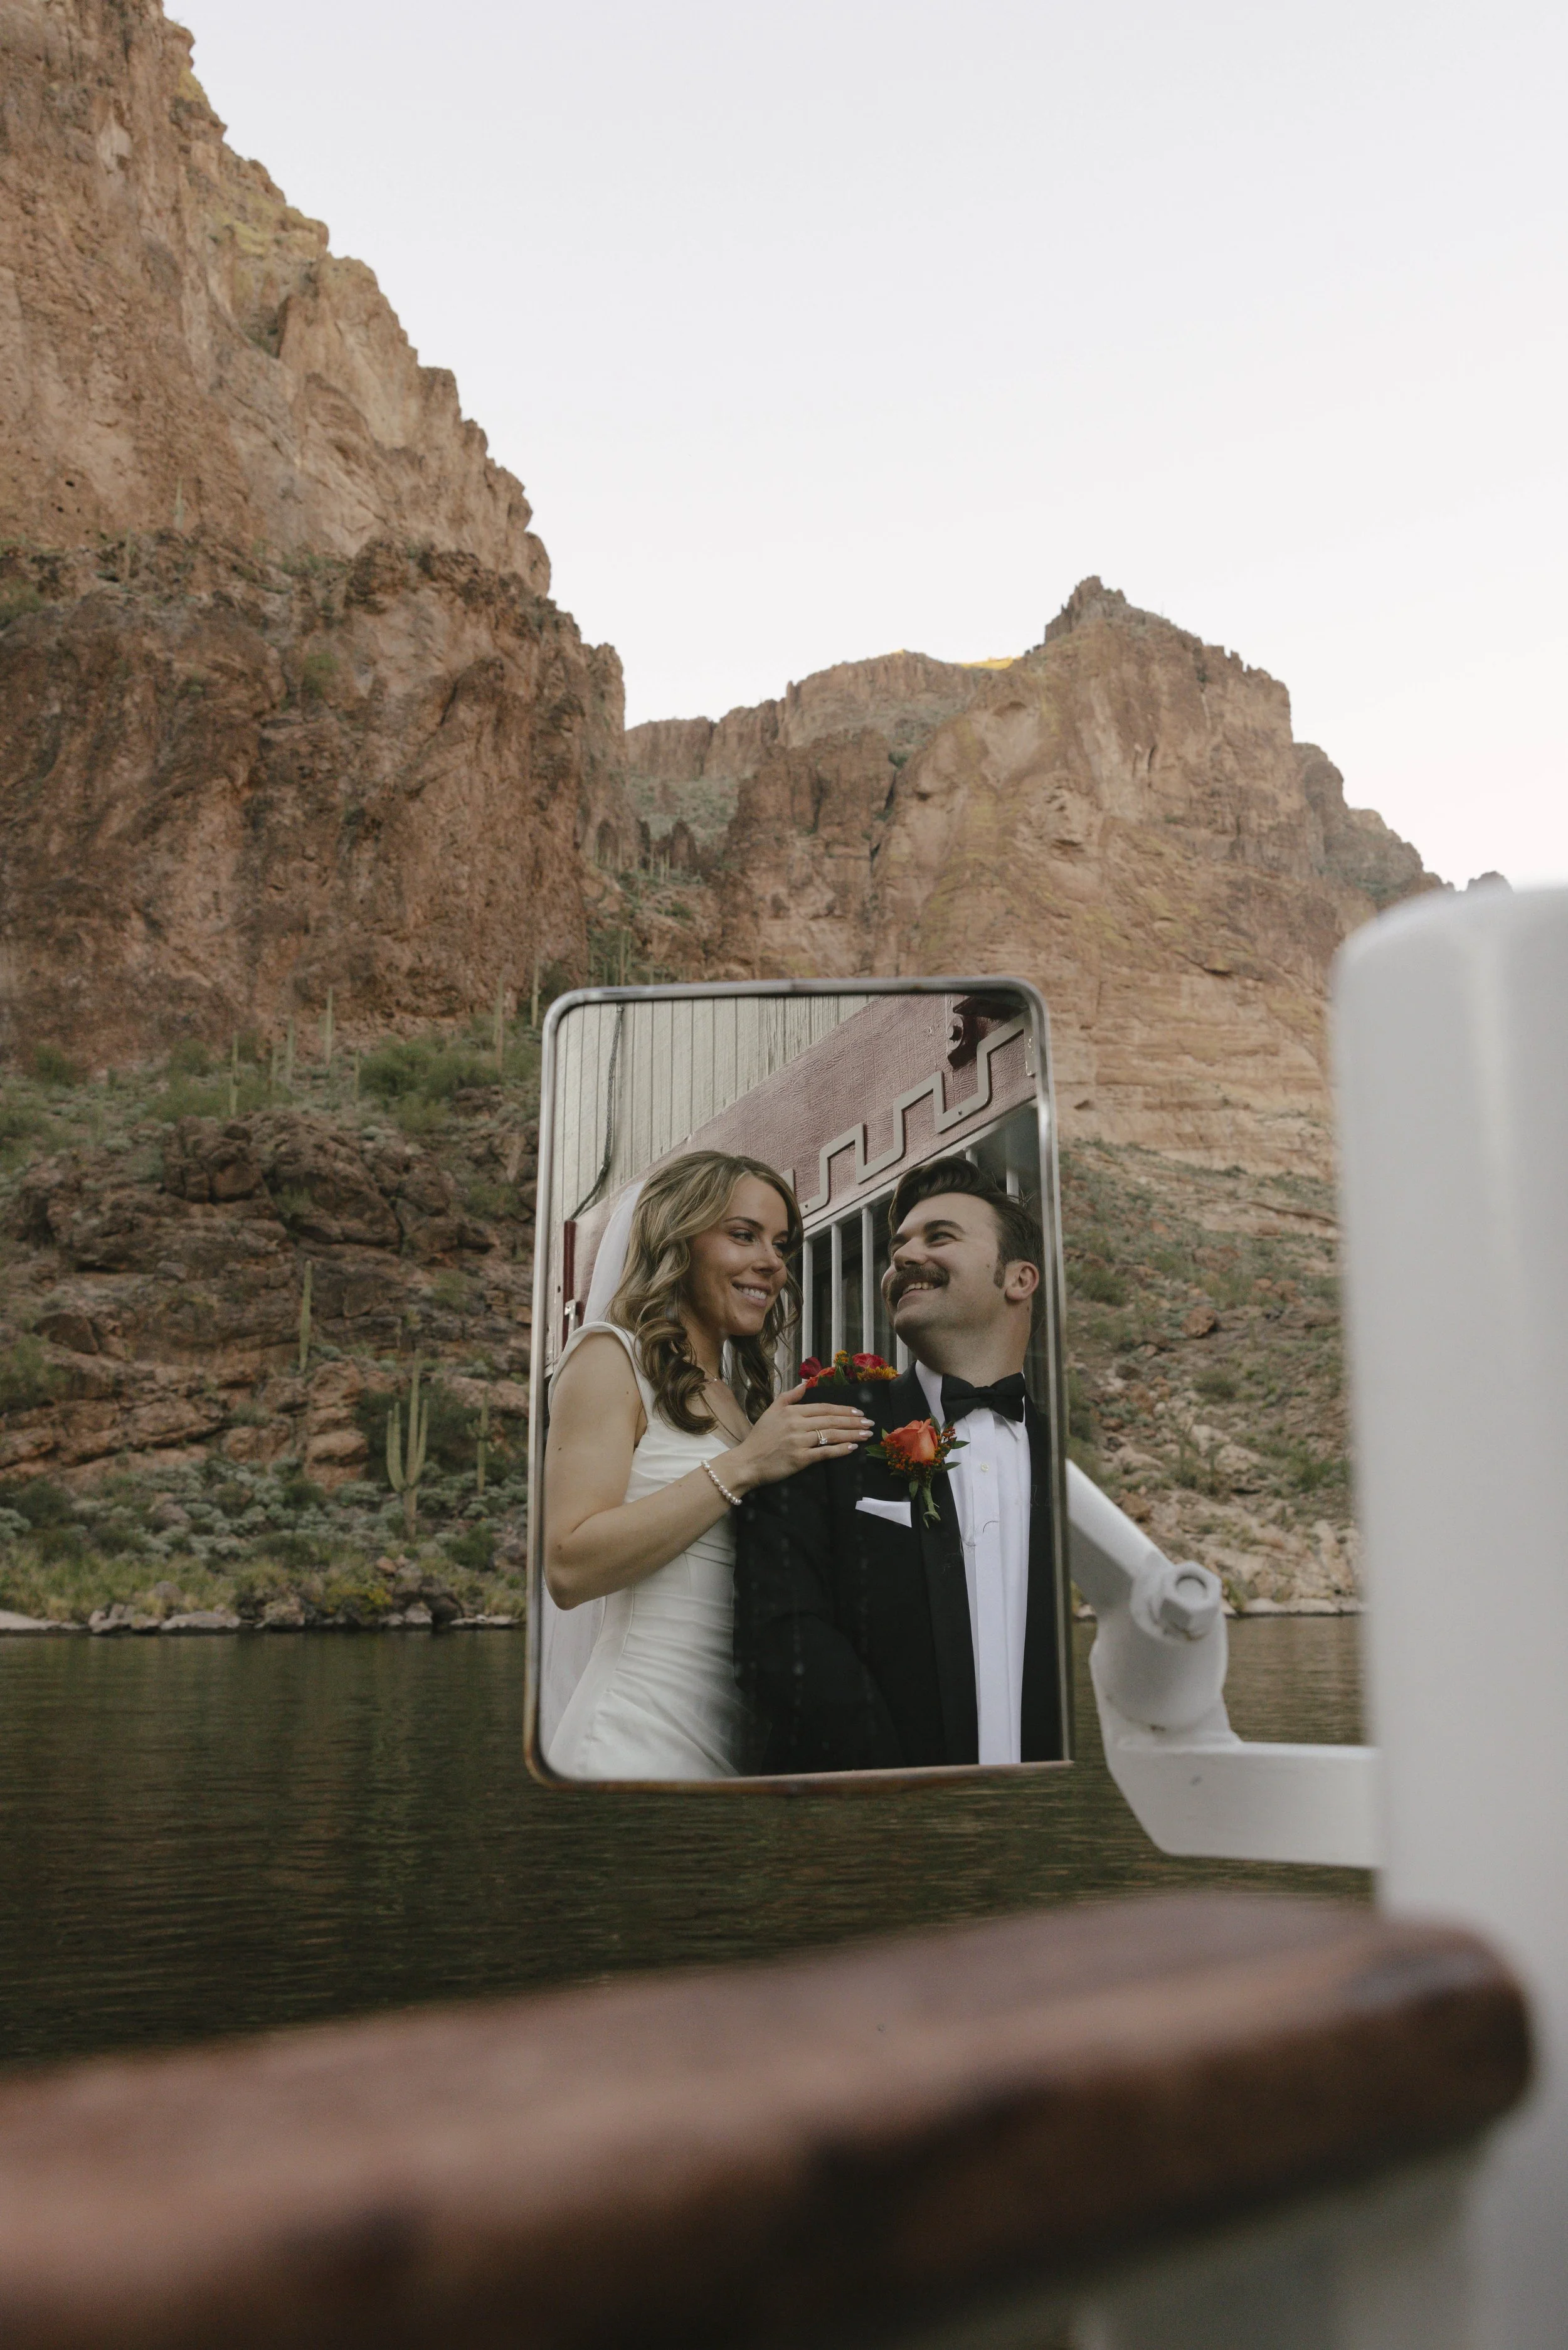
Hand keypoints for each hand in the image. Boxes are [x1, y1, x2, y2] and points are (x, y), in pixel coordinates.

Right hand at [726, 1382, 872, 1492]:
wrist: (747, 1462)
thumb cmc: (759, 1438)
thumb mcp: (771, 1411)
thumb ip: (789, 1396)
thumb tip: (805, 1384)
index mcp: (791, 1412)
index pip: (823, 1408)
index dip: (843, 1409)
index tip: (858, 1411)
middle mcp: (797, 1424)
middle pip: (831, 1420)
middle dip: (853, 1421)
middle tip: (869, 1422)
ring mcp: (799, 1442)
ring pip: (831, 1435)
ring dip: (852, 1434)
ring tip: (866, 1434)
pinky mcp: (800, 1459)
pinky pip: (824, 1452)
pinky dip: (840, 1450)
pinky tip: (852, 1447)